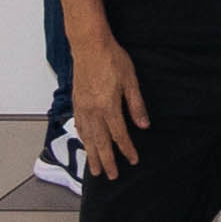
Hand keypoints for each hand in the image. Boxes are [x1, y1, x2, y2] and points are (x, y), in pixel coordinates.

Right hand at [67, 32, 146, 179]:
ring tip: (95, 170)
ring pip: (87, 138)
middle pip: (101, 142)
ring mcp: (82, 107)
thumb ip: (136, 105)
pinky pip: (79, 126)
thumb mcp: (131, 80)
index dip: (127, 149)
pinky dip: (83, 139)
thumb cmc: (111, 59)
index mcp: (108, 107)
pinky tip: (85, 144)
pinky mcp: (77, 102)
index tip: (133, 161)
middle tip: (112, 176)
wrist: (89, 45)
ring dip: (92, 155)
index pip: (119, 135)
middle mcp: (93, 111)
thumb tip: (143, 125)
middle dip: (107, 161)